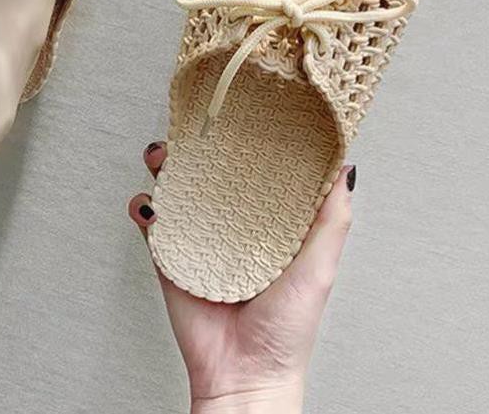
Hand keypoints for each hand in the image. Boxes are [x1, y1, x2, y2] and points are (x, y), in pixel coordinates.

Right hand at [129, 142, 355, 413]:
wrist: (245, 375)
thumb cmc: (288, 330)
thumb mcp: (320, 267)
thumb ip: (332, 219)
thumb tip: (346, 167)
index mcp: (266, 222)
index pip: (252, 169)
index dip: (243, 140)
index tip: (238, 115)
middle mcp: (230, 225)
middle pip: (207, 172)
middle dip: (194, 146)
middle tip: (190, 132)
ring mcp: (198, 238)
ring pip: (174, 189)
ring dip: (163, 167)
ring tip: (162, 158)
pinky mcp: (170, 256)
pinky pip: (150, 223)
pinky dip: (142, 208)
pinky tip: (148, 205)